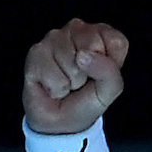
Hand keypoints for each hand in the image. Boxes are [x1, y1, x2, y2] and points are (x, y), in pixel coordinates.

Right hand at [23, 18, 128, 133]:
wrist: (59, 121)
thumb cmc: (85, 100)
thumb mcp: (109, 90)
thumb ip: (108, 72)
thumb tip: (84, 55)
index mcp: (101, 36)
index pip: (114, 40)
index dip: (109, 64)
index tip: (101, 75)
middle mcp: (78, 31)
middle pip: (92, 42)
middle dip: (88, 71)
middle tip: (82, 79)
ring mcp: (55, 38)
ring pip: (70, 58)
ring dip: (71, 81)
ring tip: (67, 83)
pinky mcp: (36, 51)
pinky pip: (51, 71)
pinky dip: (56, 87)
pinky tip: (53, 85)